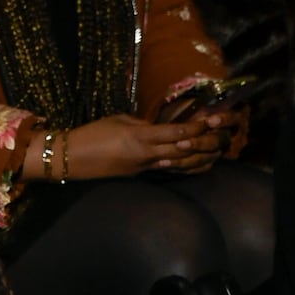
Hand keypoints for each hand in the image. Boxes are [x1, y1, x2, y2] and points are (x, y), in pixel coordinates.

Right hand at [63, 114, 223, 178]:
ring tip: (218, 148)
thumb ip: (142, 124)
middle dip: (206, 141)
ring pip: (180, 164)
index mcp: (140, 138)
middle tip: (224, 132)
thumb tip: (158, 127)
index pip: (176, 131)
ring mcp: (144, 168)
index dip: (197, 126)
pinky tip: (200, 163)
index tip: (213, 118)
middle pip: (184, 149)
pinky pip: (169, 170)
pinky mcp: (139, 175)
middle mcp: (146, 155)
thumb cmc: (91, 134)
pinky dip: (187, 167)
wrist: (71, 158)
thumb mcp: (119, 121)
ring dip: (201, 156)